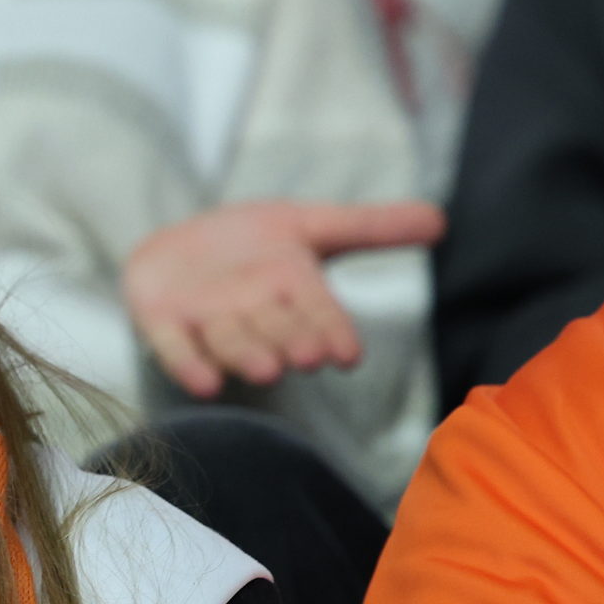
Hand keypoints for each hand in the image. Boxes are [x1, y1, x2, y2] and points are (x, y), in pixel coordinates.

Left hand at [122, 199, 444, 397]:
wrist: (179, 248)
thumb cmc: (253, 246)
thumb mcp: (309, 225)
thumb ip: (370, 227)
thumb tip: (440, 219)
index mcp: (294, 290)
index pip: (320, 315)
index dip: (332, 332)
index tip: (346, 354)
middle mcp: (255, 314)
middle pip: (278, 331)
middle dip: (293, 342)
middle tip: (308, 358)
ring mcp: (209, 320)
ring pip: (231, 340)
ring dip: (246, 355)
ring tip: (266, 369)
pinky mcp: (163, 321)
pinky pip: (175, 347)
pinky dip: (188, 363)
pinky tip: (202, 384)